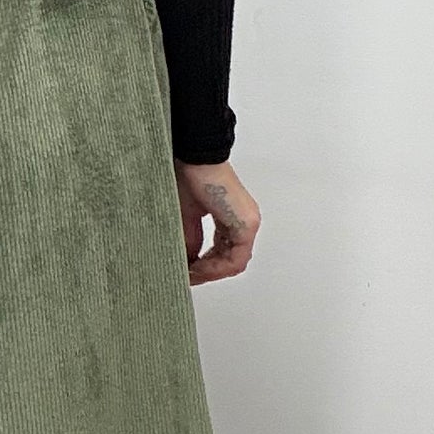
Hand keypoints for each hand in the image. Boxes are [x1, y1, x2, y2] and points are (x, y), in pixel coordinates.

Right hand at [176, 160, 260, 285]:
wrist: (194, 155)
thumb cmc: (189, 176)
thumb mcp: (186, 217)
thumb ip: (191, 241)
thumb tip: (186, 264)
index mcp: (232, 217)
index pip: (224, 253)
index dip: (205, 267)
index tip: (187, 272)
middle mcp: (244, 221)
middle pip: (230, 261)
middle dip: (206, 273)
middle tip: (187, 277)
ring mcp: (248, 222)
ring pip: (234, 262)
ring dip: (210, 272)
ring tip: (189, 274)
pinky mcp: (245, 223)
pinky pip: (236, 258)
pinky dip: (216, 267)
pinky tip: (197, 267)